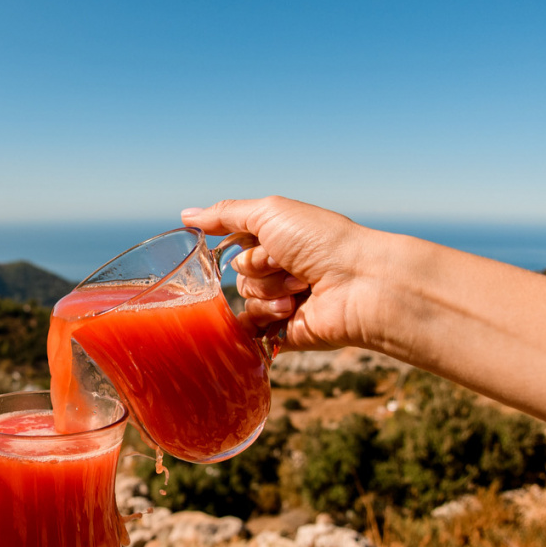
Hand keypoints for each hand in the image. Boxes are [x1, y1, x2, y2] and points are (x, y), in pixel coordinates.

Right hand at [183, 196, 385, 351]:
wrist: (359, 283)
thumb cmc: (322, 241)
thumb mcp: (270, 213)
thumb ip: (226, 214)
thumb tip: (186, 215)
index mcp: (280, 242)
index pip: (236, 246)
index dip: (244, 247)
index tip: (265, 245)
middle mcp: (282, 272)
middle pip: (239, 276)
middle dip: (259, 270)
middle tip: (290, 266)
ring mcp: (285, 303)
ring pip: (246, 301)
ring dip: (269, 293)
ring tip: (300, 290)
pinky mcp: (287, 333)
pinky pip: (253, 331)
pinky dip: (264, 321)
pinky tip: (287, 313)